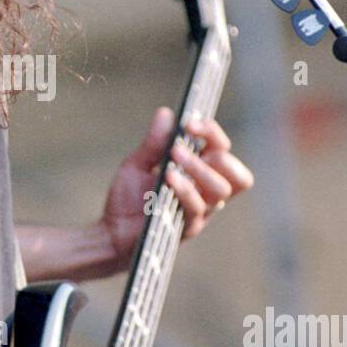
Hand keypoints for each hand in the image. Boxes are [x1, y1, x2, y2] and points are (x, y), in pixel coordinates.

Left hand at [99, 105, 253, 271]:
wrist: (110, 233)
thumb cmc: (127, 199)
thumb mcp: (137, 164)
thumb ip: (153, 142)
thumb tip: (167, 113)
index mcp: (200, 175)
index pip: (223, 151)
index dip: (213, 133)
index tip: (190, 122)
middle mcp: (206, 194)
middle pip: (236, 172)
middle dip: (215, 149)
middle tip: (182, 142)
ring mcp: (200, 213)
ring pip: (221, 189)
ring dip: (199, 168)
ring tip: (174, 155)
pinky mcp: (187, 229)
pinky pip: (197, 208)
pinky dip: (185, 189)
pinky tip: (168, 177)